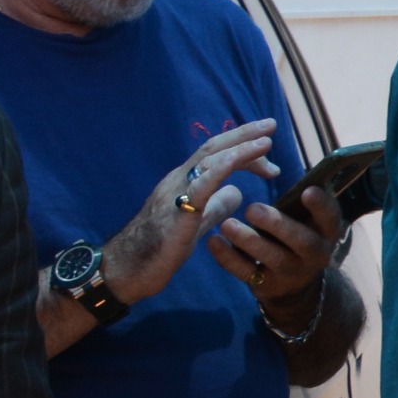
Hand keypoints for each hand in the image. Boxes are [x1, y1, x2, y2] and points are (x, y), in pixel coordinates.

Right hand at [108, 120, 281, 301]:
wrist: (126, 271)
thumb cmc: (159, 248)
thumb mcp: (197, 222)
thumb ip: (215, 205)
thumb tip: (237, 192)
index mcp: (185, 183)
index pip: (217, 156)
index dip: (243, 149)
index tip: (269, 150)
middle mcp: (178, 181)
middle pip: (213, 149)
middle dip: (243, 135)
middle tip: (271, 125)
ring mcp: (174, 195)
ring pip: (207, 161)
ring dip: (239, 149)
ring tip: (266, 141)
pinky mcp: (175, 214)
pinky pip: (197, 187)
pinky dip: (217, 170)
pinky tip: (235, 162)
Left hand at [206, 192, 337, 316]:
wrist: (293, 286)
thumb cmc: (296, 237)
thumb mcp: (306, 222)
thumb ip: (297, 202)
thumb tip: (274, 168)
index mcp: (326, 232)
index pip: (330, 217)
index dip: (321, 205)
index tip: (307, 190)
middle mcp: (315, 254)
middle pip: (301, 240)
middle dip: (277, 224)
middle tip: (252, 208)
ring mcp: (291, 273)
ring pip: (272, 257)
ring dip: (248, 240)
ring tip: (227, 224)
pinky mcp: (267, 286)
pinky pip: (246, 272)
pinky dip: (228, 258)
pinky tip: (213, 242)